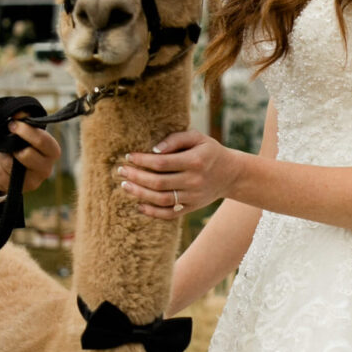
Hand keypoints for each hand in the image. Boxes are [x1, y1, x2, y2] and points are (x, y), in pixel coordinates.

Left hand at [0, 118, 60, 200]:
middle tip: (7, 138)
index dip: (25, 131)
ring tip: (3, 151)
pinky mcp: (18, 190)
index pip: (42, 141)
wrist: (16, 165)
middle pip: (26, 155)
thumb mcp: (26, 130)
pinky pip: (0, 175)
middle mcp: (46, 169)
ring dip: (1, 154)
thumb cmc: (23, 144)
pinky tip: (0, 162)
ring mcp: (33, 182)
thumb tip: (18, 113)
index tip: (12, 124)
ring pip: (10, 165)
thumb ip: (25, 118)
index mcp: (52, 151)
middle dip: (11, 145)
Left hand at [118, 130, 244, 220]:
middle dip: (136, 177)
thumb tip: (154, 149)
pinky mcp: (191, 207)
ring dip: (140, 193)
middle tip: (121, 171)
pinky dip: (152, 212)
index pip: (162, 163)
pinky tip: (139, 205)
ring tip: (125, 185)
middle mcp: (194, 180)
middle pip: (158, 182)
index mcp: (195, 161)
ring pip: (161, 199)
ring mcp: (193, 197)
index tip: (129, 156)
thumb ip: (176, 139)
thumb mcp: (197, 138)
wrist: (230, 174)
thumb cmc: (208, 152)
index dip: (142, 160)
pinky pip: (169, 214)